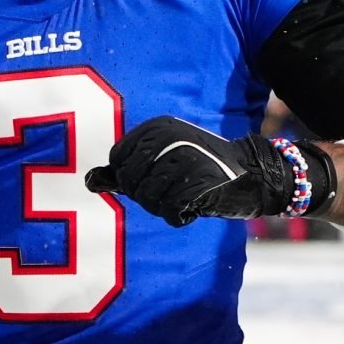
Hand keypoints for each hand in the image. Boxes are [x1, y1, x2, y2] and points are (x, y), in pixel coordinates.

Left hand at [84, 116, 294, 226]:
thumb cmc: (202, 168)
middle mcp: (169, 138)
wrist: (254, 174)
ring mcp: (185, 159)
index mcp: (158, 127)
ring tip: (185, 195)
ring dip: (164, 207)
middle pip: (131, 183)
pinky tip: (195, 205)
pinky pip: (169, 212)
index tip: (157, 175)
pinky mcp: (200, 184)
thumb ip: (125, 170)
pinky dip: (179, 216)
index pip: (118, 160)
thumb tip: (89, 182)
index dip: (132, 178)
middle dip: (147, 195)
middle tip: (174, 189)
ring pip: (148, 200)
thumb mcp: (162, 160)